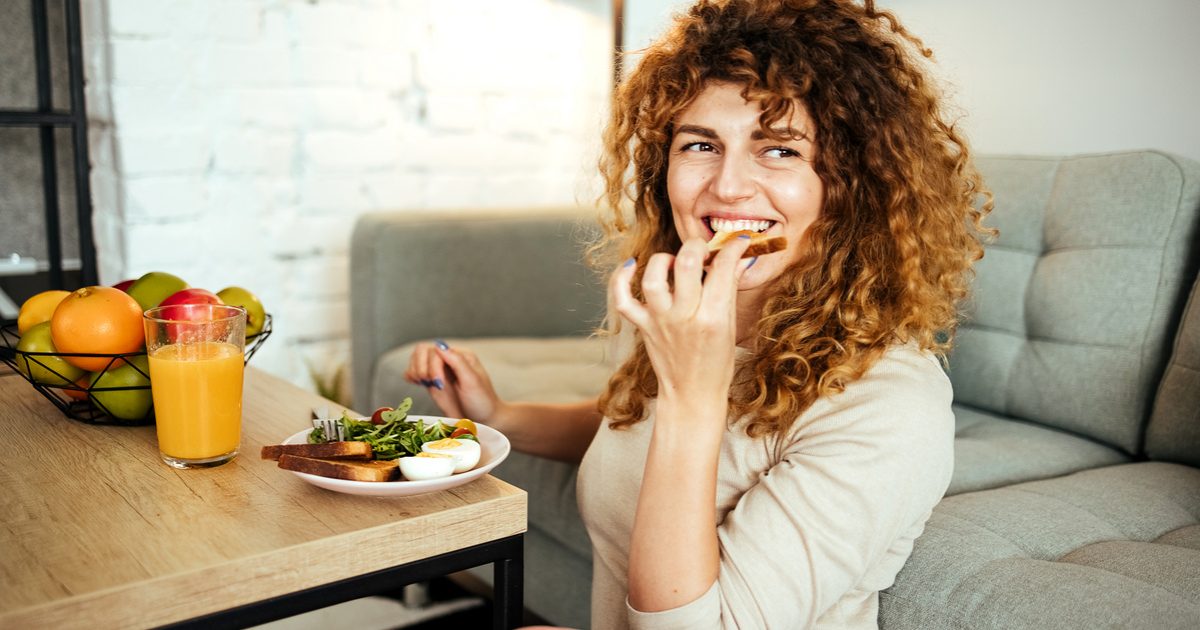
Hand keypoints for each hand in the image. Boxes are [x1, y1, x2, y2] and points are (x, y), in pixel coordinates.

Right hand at [404, 341, 507, 424]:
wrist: (483, 420)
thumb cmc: (482, 401)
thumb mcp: (472, 381)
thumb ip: (457, 362)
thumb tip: (440, 346)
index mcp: (460, 356)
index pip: (436, 350)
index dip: (433, 366)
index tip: (439, 384)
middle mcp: (448, 360)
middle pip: (422, 351)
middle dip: (422, 368)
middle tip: (432, 384)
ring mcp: (439, 371)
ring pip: (416, 359)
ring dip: (415, 370)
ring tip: (424, 383)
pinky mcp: (432, 383)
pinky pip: (414, 372)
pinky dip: (411, 376)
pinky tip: (416, 383)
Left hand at [610, 236, 754, 411]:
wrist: (691, 394)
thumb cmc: (715, 363)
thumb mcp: (730, 325)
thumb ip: (730, 288)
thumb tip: (739, 258)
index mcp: (713, 318)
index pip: (722, 269)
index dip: (732, 247)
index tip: (738, 240)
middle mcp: (685, 318)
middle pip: (686, 266)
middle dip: (697, 247)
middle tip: (704, 250)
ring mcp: (660, 322)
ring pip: (653, 278)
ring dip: (664, 260)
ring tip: (675, 263)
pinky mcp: (642, 327)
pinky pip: (623, 299)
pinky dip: (621, 279)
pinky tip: (631, 266)